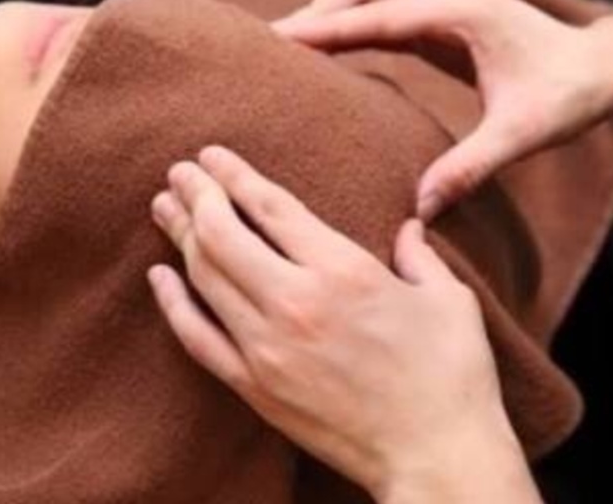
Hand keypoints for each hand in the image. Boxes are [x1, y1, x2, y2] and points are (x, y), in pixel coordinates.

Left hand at [147, 145, 541, 503]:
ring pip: (205, 278)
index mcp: (344, 270)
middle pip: (222, 234)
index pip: (269, 206)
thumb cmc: (452, 377)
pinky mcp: (254, 387)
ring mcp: (267, 348)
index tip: (210, 155)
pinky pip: (197, 338)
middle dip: (196, 195)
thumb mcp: (449, 300)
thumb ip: (420, 255)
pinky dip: (173, 304)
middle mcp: (295, 302)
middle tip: (179, 172)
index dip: (233, 175)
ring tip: (164, 208)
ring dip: (180, 236)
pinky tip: (160, 277)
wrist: (436, 458)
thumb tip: (409, 229)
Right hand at [273, 0, 612, 219]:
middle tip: (276, 46)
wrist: (599, 70)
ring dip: (331, 8)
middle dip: (319, 7)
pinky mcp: (441, 14)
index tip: (280, 42)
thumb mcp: (521, 136)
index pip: (378, 14)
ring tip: (290, 47)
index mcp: (462, 12)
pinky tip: (327, 51)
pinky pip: (383, 6)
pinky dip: (351, 20)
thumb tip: (422, 208)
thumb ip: (470, 167)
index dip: (326, 27)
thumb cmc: (566, 96)